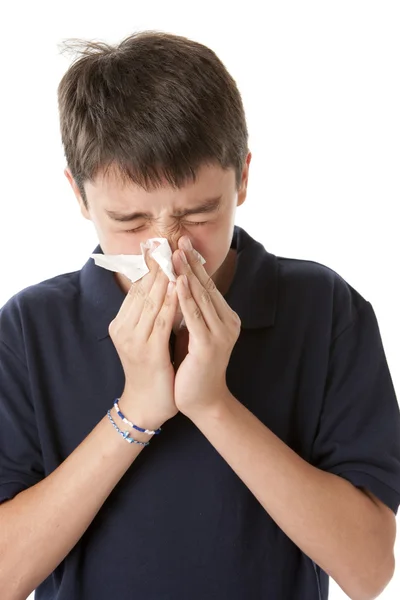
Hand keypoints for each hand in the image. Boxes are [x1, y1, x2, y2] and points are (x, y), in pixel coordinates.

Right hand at [108, 247, 178, 429]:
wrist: (146, 404)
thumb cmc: (150, 368)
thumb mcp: (146, 337)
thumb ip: (151, 314)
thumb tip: (163, 286)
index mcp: (121, 323)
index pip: (136, 288)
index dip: (148, 266)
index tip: (158, 245)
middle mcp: (123, 329)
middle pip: (141, 289)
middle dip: (156, 265)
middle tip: (166, 241)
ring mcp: (134, 340)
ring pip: (151, 301)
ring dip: (164, 277)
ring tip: (174, 256)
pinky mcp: (148, 351)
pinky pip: (161, 320)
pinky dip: (171, 301)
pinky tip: (180, 285)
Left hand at [172, 236, 240, 417]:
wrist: (202, 401)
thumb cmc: (193, 366)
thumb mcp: (192, 333)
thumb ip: (190, 311)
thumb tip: (175, 284)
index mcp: (225, 318)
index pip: (208, 286)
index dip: (194, 265)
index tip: (181, 245)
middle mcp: (228, 323)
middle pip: (206, 286)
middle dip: (190, 262)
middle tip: (178, 240)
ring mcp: (221, 334)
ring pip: (201, 298)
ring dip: (186, 274)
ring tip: (175, 255)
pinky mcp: (209, 346)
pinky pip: (194, 317)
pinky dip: (185, 298)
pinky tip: (176, 283)